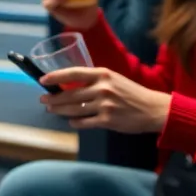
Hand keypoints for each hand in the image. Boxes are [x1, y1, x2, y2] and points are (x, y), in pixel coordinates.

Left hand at [40, 67, 171, 132]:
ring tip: (52, 110)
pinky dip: (75, 122)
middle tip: (43, 100)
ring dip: (60, 110)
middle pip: (70, 94)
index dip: (56, 76)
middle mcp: (102, 88)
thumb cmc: (132, 93)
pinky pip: (85, 122)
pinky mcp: (107, 121)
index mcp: (103, 74)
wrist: (153, 109)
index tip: (43, 80)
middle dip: (53, 98)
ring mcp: (104, 105)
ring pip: (74, 109)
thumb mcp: (114, 79)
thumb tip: (71, 86)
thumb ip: (95, 81)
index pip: (73, 73)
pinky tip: (71, 121)